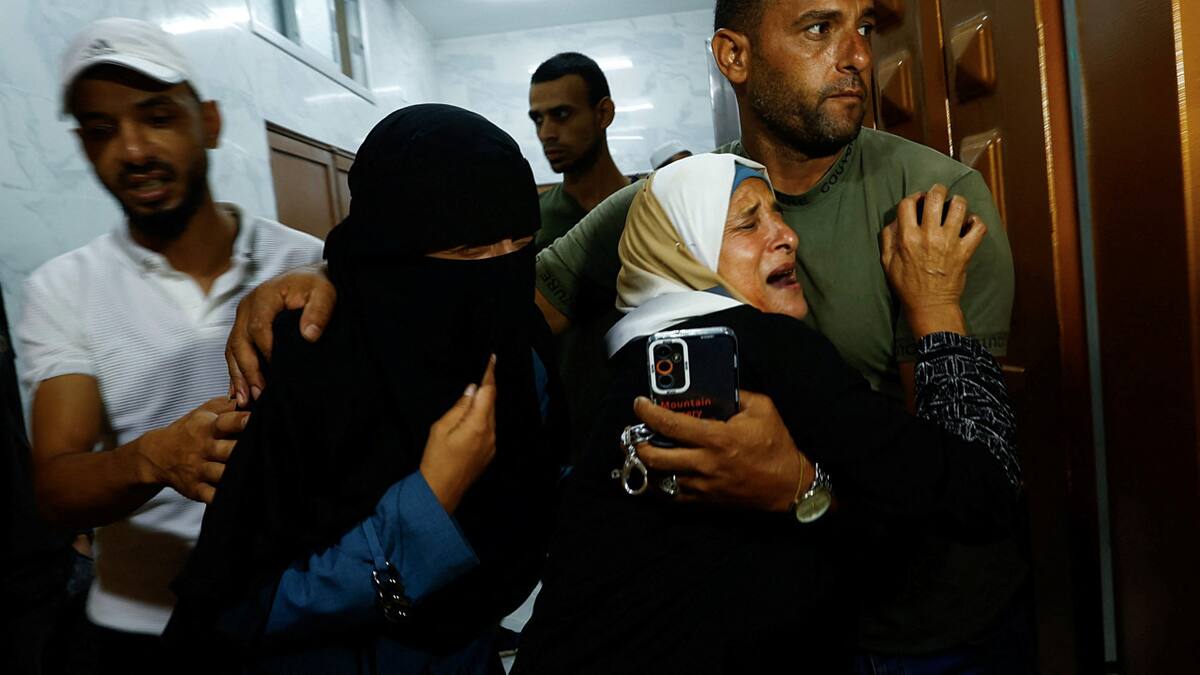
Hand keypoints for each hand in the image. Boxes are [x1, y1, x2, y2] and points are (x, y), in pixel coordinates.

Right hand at [138, 397, 249, 503]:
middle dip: (245, 450)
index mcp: (207, 427)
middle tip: (266, 449)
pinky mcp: (196, 489)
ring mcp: (199, 470)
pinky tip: (241, 494)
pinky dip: (225, 497)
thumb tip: (253, 396)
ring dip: (239, 475)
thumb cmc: (190, 430)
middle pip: (228, 451)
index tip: (256, 419)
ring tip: (260, 474)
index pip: (225, 422)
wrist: (157, 455)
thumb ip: (228, 404)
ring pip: (223, 474)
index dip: (241, 421)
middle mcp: (203, 449)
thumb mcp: (204, 411)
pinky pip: (212, 496)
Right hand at [225, 263, 336, 406]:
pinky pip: (234, 352)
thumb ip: (319, 311)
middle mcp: (247, 307)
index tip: (277, 374)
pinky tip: (239, 392)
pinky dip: (236, 372)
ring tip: (244, 400)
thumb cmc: (316, 285)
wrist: (309, 278)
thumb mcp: (324, 293)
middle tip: (257, 395)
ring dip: (238, 376)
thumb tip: (309, 336)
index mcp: (264, 297)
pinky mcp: (244, 328)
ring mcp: (242, 318)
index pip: (259, 328)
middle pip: (239, 342)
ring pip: (233, 350)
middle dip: (247, 371)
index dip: (266, 352)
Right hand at [419, 356, 497, 512]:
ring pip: (491, 416)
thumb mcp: (440, 428)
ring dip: (484, 405)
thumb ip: (459, 407)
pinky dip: (483, 419)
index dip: (490, 374)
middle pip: (492, 404)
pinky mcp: (489, 453)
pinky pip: (489, 429)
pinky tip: (472, 417)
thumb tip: (472, 390)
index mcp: (478, 424)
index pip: (489, 392)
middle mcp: (491, 433)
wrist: (440, 492)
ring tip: (473, 395)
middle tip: (481, 372)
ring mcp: (492, 445)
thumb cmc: (435, 459)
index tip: (492, 359)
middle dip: (487, 388)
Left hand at [632, 390, 809, 511]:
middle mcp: (704, 464)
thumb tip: (716, 386)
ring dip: (645, 465)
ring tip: (639, 451)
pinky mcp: (705, 501)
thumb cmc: (776, 445)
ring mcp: (702, 486)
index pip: (671, 425)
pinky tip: (656, 473)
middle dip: (637, 443)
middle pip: (654, 457)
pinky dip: (660, 484)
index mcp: (716, 438)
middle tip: (633, 432)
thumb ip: (737, 395)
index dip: (649, 413)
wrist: (789, 486)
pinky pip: (672, 496)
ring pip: (659, 479)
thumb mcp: (762, 409)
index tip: (639, 404)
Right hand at [880, 184, 986, 337]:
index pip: (908, 203)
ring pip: (959, 206)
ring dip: (957, 202)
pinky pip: (977, 227)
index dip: (913, 197)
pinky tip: (969, 224)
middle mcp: (928, 236)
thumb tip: (896, 219)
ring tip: (955, 206)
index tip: (918, 201)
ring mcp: (949, 242)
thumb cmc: (907, 284)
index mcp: (907, 237)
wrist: (930, 305)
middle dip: (937, 190)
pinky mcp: (965, 251)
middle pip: (935, 197)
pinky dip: (976, 222)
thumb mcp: (887, 262)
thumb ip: (888, 237)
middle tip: (939, 193)